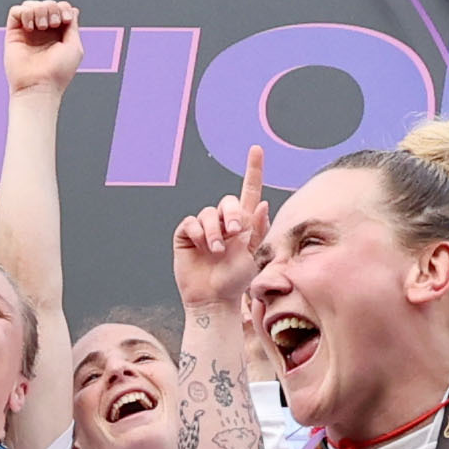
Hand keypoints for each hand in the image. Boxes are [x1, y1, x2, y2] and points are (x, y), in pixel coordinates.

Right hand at [3, 0, 83, 97]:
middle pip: (46, 3)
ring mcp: (27, 31)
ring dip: (39, 10)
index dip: (63, 8)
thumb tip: (71, 9)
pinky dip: (25, 13)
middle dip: (52, 8)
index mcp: (57, 33)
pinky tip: (30, 27)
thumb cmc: (58, 71)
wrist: (39, 85)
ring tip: (41, 26)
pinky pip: (16, 11)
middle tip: (53, 25)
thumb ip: (73, 25)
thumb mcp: (74, 46)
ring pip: (31, 4)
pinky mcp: (13, 33)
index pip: (60, 7)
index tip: (66, 21)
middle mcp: (42, 31)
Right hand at [175, 147, 273, 311]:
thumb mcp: (254, 256)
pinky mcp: (186, 236)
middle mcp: (224, 222)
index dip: (253, 170)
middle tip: (236, 232)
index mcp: (244, 224)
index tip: (256, 149)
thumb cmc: (236, 281)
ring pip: (208, 213)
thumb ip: (258, 230)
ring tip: (217, 250)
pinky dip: (198, 233)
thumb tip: (262, 203)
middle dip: (232, 213)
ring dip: (215, 231)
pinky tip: (202, 247)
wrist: (213, 299)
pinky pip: (191, 223)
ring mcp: (204, 229)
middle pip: (228, 201)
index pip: (249, 191)